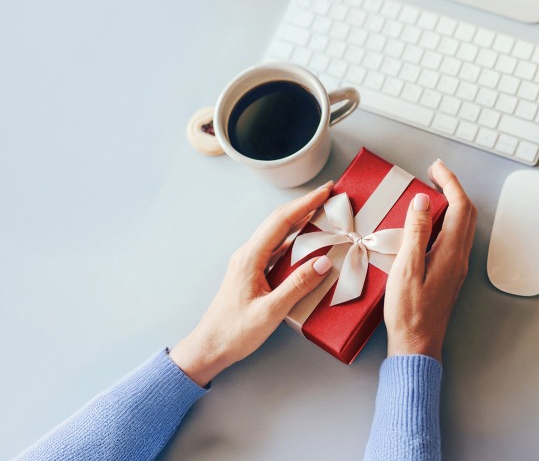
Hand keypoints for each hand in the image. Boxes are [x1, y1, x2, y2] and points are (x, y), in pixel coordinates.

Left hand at [169, 182, 336, 385]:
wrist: (210, 347)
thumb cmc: (235, 332)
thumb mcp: (271, 311)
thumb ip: (298, 285)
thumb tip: (323, 261)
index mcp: (249, 258)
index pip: (280, 221)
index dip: (305, 203)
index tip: (325, 190)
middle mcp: (247, 255)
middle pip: (278, 223)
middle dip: (304, 206)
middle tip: (328, 195)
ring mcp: (248, 264)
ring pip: (277, 236)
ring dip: (299, 222)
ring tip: (322, 214)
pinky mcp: (251, 275)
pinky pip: (275, 251)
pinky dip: (293, 242)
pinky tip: (306, 244)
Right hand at [384, 160, 477, 359]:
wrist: (417, 343)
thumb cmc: (408, 311)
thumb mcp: (406, 268)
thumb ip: (416, 232)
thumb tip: (423, 201)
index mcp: (450, 252)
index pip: (459, 207)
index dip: (450, 182)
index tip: (435, 167)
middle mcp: (459, 257)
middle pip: (467, 213)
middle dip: (453, 188)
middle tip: (434, 174)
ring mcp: (455, 267)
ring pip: (463, 226)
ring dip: (452, 204)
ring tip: (431, 193)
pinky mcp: (448, 274)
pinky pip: (454, 238)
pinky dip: (446, 221)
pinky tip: (429, 224)